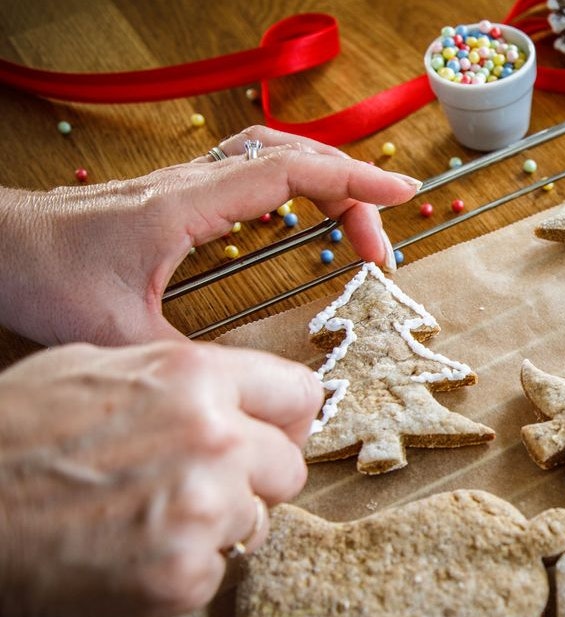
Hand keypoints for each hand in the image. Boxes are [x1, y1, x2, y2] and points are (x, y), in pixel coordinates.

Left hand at [0, 125, 419, 345]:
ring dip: (325, 181)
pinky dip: (295, 182)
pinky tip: (302, 216)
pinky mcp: (177, 194)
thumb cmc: (43, 278)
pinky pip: (252, 168)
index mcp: (184, 206)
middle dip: (351, 190)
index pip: (287, 173)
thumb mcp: (117, 336)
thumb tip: (244, 392)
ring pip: (273, 154)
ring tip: (358, 227)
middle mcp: (190, 184)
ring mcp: (184, 183)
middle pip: (293, 156)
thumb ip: (186, 360)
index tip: (399, 197)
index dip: (351, 183)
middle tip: (381, 246)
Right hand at [0, 340, 318, 616]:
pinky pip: (217, 572)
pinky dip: (182, 570)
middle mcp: (214, 441)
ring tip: (147, 518)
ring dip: (217, 527)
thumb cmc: (11, 435)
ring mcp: (204, 512)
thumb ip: (186, 379)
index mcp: (197, 380)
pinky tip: (132, 552)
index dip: (287, 419)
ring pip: (256, 523)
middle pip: (289, 468)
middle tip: (197, 486)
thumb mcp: (101, 366)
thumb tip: (240, 395)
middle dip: (253, 479)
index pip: (301, 395)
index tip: (276, 434)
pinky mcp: (184, 576)